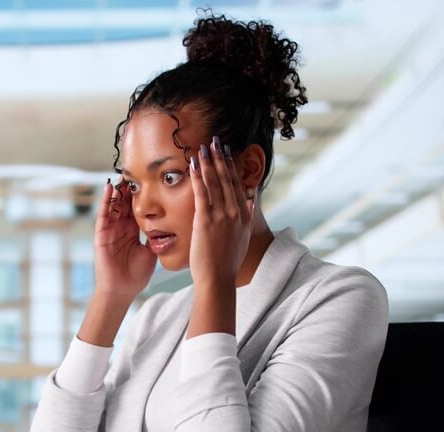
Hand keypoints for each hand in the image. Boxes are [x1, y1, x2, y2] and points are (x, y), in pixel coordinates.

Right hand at [93, 180, 156, 299]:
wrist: (122, 291)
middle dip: (130, 187)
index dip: (143, 194)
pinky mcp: (101, 235)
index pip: (138, 207)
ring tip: (125, 173)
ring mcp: (110, 230)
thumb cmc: (135, 276)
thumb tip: (173, 227)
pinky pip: (103, 214)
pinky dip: (106, 201)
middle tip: (138, 169)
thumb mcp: (151, 252)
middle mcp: (121, 228)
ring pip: (114, 204)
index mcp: (133, 231)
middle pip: (125, 202)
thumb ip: (157, 238)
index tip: (153, 179)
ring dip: (118, 189)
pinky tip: (110, 187)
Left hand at [188, 138, 254, 289]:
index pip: (237, 184)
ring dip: (208, 162)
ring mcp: (221, 216)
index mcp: (244, 216)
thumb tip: (251, 199)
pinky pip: (201, 193)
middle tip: (214, 141)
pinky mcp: (205, 221)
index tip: (226, 152)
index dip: (231, 166)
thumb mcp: (243, 237)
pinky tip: (192, 165)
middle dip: (220, 158)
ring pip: (215, 183)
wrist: (218, 279)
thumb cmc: (226, 263)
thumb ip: (247, 216)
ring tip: (203, 147)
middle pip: (227, 179)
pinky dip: (197, 177)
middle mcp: (235, 213)